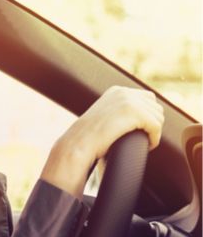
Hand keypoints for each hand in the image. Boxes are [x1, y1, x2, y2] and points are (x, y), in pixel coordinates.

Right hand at [41, 86, 163, 197]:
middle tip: (144, 137)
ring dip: (154, 132)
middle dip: (153, 123)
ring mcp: (129, 101)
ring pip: (158, 117)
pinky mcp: (135, 113)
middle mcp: (124, 92)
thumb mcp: (102, 118)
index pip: (147, 98)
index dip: (148, 116)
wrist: (79, 143)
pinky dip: (155, 139)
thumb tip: (129, 120)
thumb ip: (115, 112)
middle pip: (155, 106)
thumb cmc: (88, 137)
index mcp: (116, 91)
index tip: (142, 130)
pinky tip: (148, 146)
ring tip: (145, 142)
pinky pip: (156, 127)